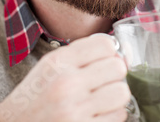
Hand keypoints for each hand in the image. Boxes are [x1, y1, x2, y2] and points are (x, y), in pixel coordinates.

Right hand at [0, 35, 129, 121]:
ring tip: (101, 99)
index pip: (106, 45)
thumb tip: (124, 55)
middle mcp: (66, 84)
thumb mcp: (50, 66)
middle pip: (118, 68)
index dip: (110, 53)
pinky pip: (119, 116)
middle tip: (102, 82)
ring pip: (122, 92)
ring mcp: (75, 110)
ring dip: (116, 96)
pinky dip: (111, 115)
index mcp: (58, 62)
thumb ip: (83, 53)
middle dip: (114, 75)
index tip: (104, 61)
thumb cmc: (35, 97)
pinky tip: (95, 115)